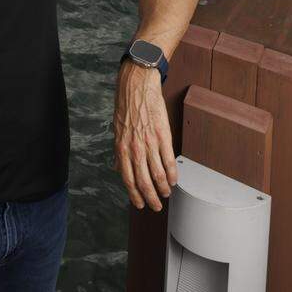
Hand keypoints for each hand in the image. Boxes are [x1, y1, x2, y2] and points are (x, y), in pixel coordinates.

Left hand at [114, 61, 177, 211]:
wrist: (137, 85)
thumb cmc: (126, 105)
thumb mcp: (116, 129)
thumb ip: (119, 151)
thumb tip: (118, 167)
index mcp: (121, 147)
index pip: (127, 179)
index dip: (134, 195)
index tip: (140, 204)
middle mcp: (134, 148)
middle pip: (143, 181)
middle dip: (150, 198)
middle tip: (156, 206)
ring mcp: (149, 142)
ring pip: (158, 174)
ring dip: (163, 188)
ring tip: (166, 194)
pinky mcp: (163, 135)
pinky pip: (169, 160)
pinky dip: (173, 174)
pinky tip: (174, 180)